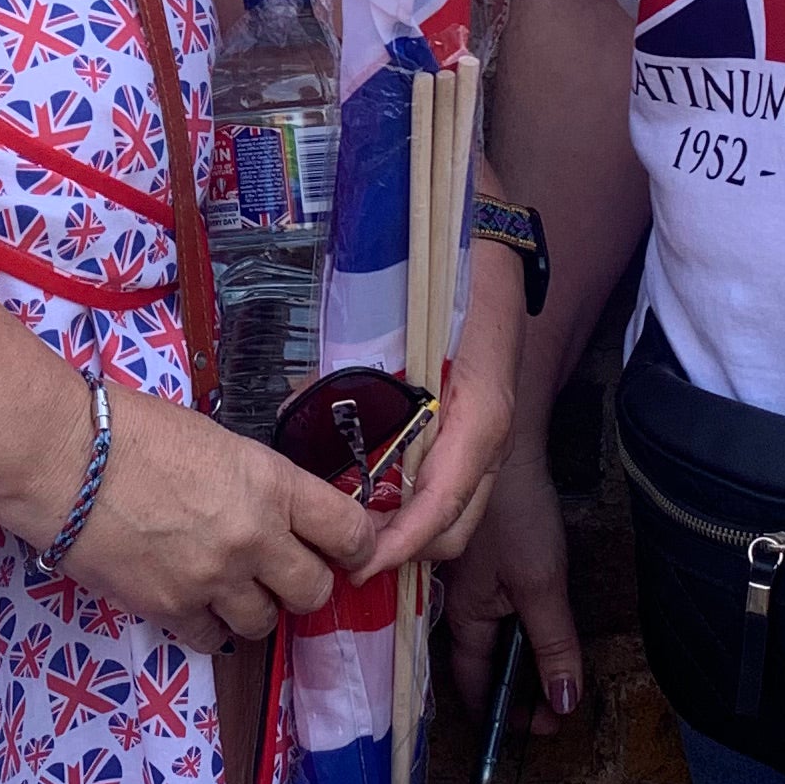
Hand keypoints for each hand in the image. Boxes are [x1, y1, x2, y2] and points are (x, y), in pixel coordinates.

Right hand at [56, 381, 373, 651]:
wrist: (62, 457)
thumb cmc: (132, 430)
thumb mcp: (217, 441)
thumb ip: (258, 482)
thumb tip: (280, 511)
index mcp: (271, 483)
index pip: (350, 532)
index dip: (356, 546)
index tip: (345, 550)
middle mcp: (254, 538)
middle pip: (315, 591)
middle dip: (302, 583)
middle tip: (279, 570)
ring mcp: (212, 580)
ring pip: (264, 623)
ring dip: (253, 607)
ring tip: (225, 583)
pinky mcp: (169, 610)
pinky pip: (210, 637)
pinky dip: (205, 623)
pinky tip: (188, 597)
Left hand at [359, 206, 524, 586]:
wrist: (482, 219)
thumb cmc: (443, 260)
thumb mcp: (396, 311)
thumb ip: (350, 368)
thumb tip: (294, 413)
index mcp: (479, 407)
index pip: (445, 499)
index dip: (401, 541)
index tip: (358, 564)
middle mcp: (490, 427)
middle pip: (454, 522)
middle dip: (401, 550)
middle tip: (339, 554)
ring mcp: (490, 425)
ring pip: (455, 508)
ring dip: (406, 530)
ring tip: (349, 534)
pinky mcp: (479, 417)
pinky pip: (450, 478)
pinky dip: (413, 498)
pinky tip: (369, 492)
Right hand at [439, 435, 583, 733]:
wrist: (508, 444)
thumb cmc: (516, 515)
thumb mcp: (541, 585)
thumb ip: (552, 645)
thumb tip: (562, 703)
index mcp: (465, 616)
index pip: (475, 684)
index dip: (503, 715)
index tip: (543, 728)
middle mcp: (460, 603)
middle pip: (484, 664)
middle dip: (518, 690)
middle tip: (557, 707)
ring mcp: (470, 580)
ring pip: (494, 636)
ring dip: (523, 660)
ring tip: (556, 675)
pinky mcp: (485, 560)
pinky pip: (500, 609)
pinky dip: (521, 628)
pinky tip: (541, 626)